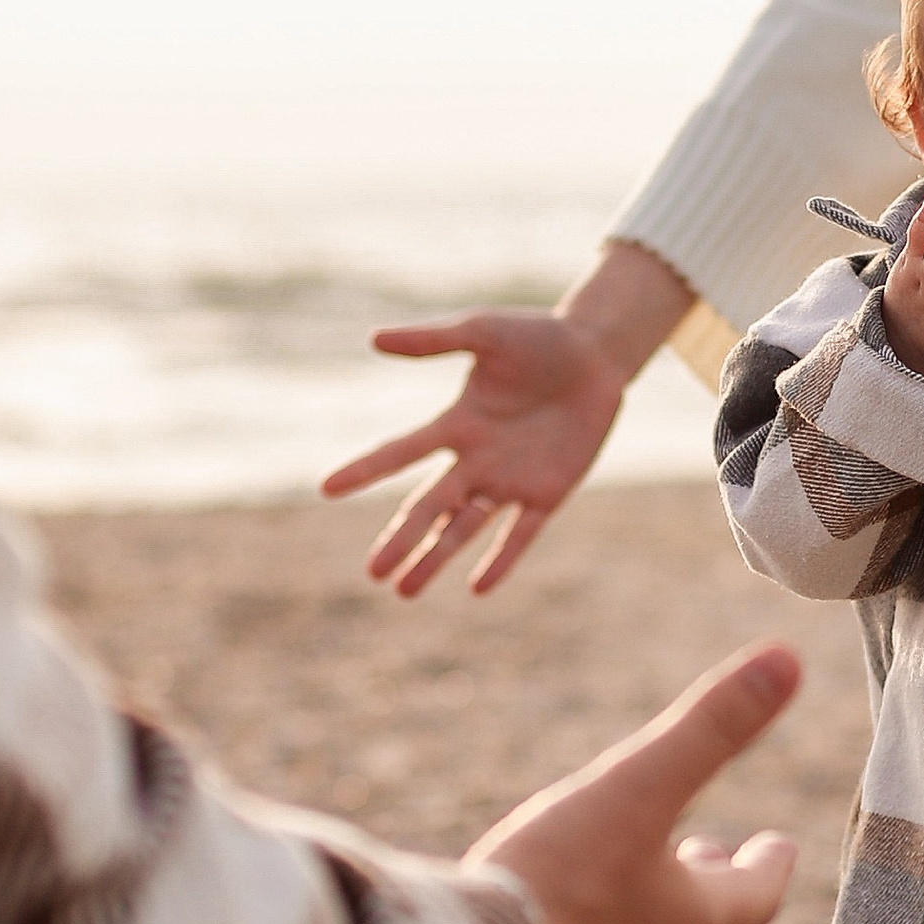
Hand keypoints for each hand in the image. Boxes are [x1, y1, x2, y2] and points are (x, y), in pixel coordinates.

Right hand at [319, 244, 688, 597]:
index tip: (327, 487)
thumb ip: (433, 339)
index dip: (366, 469)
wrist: (596, 355)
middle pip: (430, 507)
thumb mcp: (483, 332)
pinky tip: (476, 588)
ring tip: (403, 591)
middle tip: (372, 572)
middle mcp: (476, 460)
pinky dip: (500, 560)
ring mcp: (510, 480)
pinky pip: (520, 533)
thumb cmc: (537, 338)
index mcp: (456, 424)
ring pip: (465, 528)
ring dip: (435, 558)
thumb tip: (373, 338)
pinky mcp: (547, 494)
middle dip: (402, 539)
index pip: (401, 452)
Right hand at [472, 641, 801, 923]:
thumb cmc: (558, 878)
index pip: (752, 898)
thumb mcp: (635, 785)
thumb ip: (709, 726)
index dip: (768, 868)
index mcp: (686, 922)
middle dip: (696, 888)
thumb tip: (788, 658)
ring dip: (633, 922)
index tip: (778, 848)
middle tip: (701, 857)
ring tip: (618, 893)